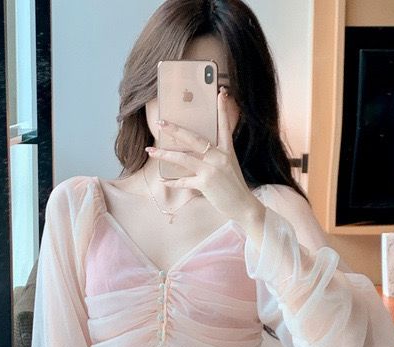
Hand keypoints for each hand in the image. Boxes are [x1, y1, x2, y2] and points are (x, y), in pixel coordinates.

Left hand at [145, 86, 265, 233]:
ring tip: (150, 151)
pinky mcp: (206, 183)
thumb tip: (197, 151)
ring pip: (183, 158)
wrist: (244, 206)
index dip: (222, 109)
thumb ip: (216, 156)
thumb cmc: (234, 186)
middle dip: (175, 129)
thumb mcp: (229, 166)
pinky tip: (163, 180)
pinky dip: (172, 182)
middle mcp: (219, 157)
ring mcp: (212, 170)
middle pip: (193, 138)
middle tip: (160, 122)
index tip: (220, 93)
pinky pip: (184, 181)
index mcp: (227, 150)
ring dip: (164, 154)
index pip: (224, 125)